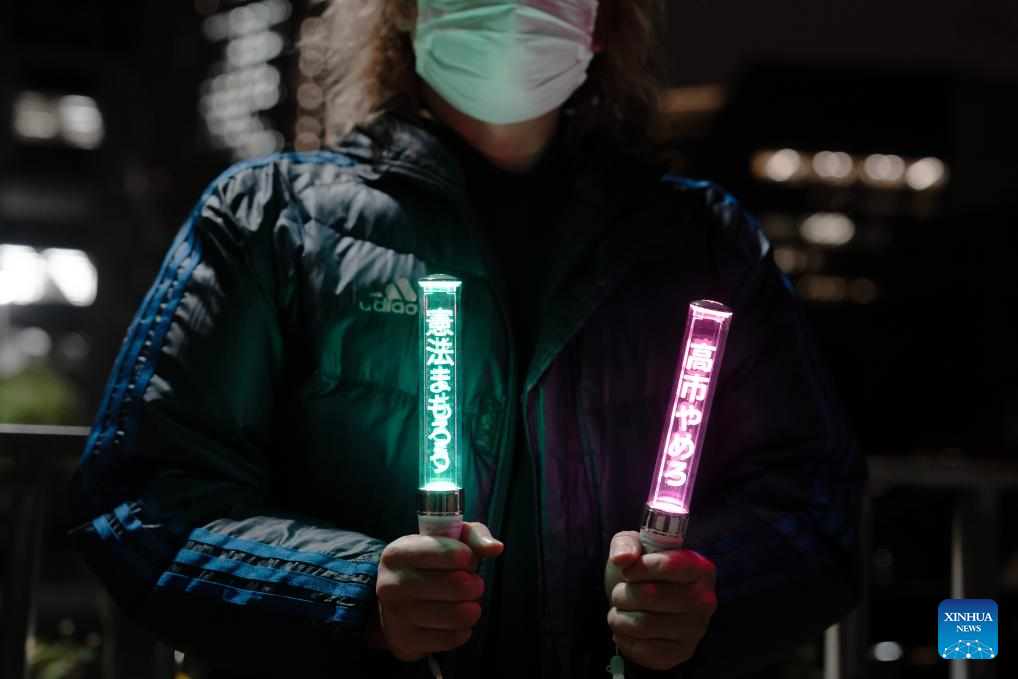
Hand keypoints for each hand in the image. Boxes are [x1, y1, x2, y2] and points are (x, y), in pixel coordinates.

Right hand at [372, 522, 502, 660]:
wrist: (391, 602)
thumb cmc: (425, 564)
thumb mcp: (444, 540)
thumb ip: (472, 535)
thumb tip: (495, 548)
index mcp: (400, 552)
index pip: (455, 554)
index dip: (469, 558)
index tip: (464, 561)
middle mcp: (393, 584)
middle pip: (460, 586)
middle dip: (474, 585)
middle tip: (470, 586)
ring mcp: (397, 616)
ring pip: (459, 615)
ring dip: (472, 610)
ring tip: (465, 604)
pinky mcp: (405, 642)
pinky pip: (452, 639)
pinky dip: (461, 631)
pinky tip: (453, 623)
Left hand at [604, 531, 716, 670]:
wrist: (645, 603)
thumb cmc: (642, 571)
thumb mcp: (635, 546)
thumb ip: (626, 543)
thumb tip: (623, 558)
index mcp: (700, 568)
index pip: (667, 565)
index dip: (638, 568)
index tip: (627, 571)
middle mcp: (705, 599)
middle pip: (652, 596)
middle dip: (623, 594)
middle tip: (619, 594)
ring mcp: (696, 629)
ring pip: (644, 624)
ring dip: (619, 618)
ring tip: (618, 612)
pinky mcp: (683, 652)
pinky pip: (648, 651)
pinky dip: (625, 640)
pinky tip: (624, 631)